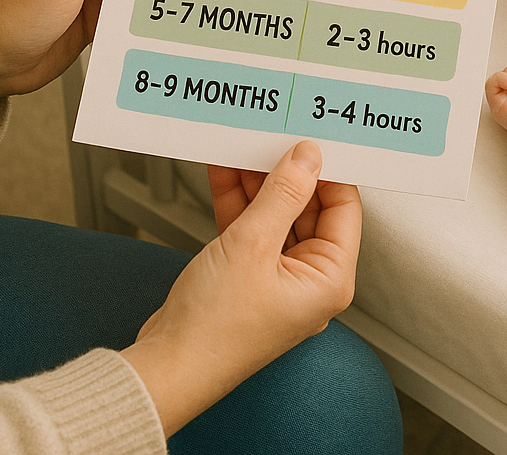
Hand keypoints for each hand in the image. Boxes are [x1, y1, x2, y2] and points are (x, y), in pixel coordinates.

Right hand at [123, 142, 360, 437]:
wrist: (163, 369)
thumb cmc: (213, 331)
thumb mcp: (252, 245)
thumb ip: (283, 194)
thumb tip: (307, 157)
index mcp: (330, 279)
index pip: (343, 206)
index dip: (328, 169)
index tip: (311, 139)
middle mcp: (309, 279)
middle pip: (309, 208)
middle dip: (287, 172)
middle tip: (275, 136)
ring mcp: (277, 277)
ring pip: (276, 215)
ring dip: (258, 183)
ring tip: (247, 146)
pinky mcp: (247, 276)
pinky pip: (251, 227)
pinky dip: (238, 201)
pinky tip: (225, 172)